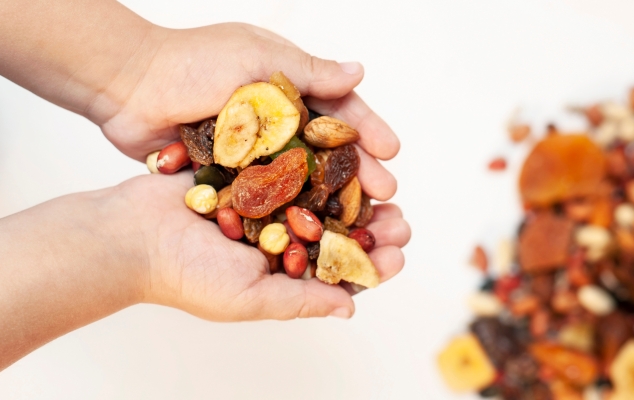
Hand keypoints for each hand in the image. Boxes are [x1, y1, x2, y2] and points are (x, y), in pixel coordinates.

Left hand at [100, 23, 399, 201]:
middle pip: (329, 151)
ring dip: (332, 198)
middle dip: (360, 171)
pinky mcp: (232, 177)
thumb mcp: (256, 57)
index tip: (391, 151)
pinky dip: (291, 211)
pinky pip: (269, 196)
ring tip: (359, 219)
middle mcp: (278, 122)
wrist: (128, 86)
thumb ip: (308, 72)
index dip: (368, 130)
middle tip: (387, 194)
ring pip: (304, 179)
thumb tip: (359, 73)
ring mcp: (256, 152)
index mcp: (290, 89)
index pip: (340, 111)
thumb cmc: (192, 62)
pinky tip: (312, 229)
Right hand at [118, 172, 410, 319]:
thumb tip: (350, 308)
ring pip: (320, 198)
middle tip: (400, 221)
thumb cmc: (185, 276)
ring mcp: (264, 205)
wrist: (131, 233)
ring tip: (384, 190)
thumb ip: (301, 301)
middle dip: (370, 228)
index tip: (396, 258)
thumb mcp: (249, 299)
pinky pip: (290, 167)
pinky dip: (317, 165)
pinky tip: (344, 159)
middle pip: (335, 233)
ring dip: (352, 195)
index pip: (334, 273)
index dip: (369, 266)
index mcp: (280, 274)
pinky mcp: (250, 174)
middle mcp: (277, 240)